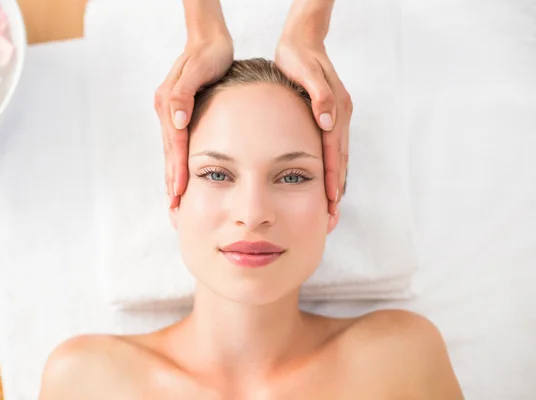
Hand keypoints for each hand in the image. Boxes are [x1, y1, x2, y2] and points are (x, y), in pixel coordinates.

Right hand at [154, 34, 233, 207]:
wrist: (208, 39)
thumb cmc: (209, 53)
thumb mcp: (198, 68)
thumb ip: (184, 94)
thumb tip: (177, 120)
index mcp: (168, 103)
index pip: (174, 144)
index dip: (177, 169)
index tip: (178, 192)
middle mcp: (165, 110)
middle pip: (168, 154)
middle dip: (171, 182)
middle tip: (174, 210)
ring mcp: (169, 114)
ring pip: (170, 153)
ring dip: (171, 178)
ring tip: (175, 202)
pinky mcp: (177, 115)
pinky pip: (175, 145)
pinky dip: (176, 164)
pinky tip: (180, 177)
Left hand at [275, 35, 351, 215]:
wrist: (302, 39)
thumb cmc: (297, 56)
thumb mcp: (306, 71)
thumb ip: (320, 95)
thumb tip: (327, 121)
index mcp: (335, 110)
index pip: (334, 152)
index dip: (332, 178)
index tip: (331, 202)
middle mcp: (340, 116)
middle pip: (341, 161)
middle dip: (337, 190)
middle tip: (332, 218)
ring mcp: (338, 117)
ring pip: (339, 158)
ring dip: (336, 183)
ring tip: (330, 208)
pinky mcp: (331, 116)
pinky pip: (333, 149)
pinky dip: (332, 168)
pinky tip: (326, 181)